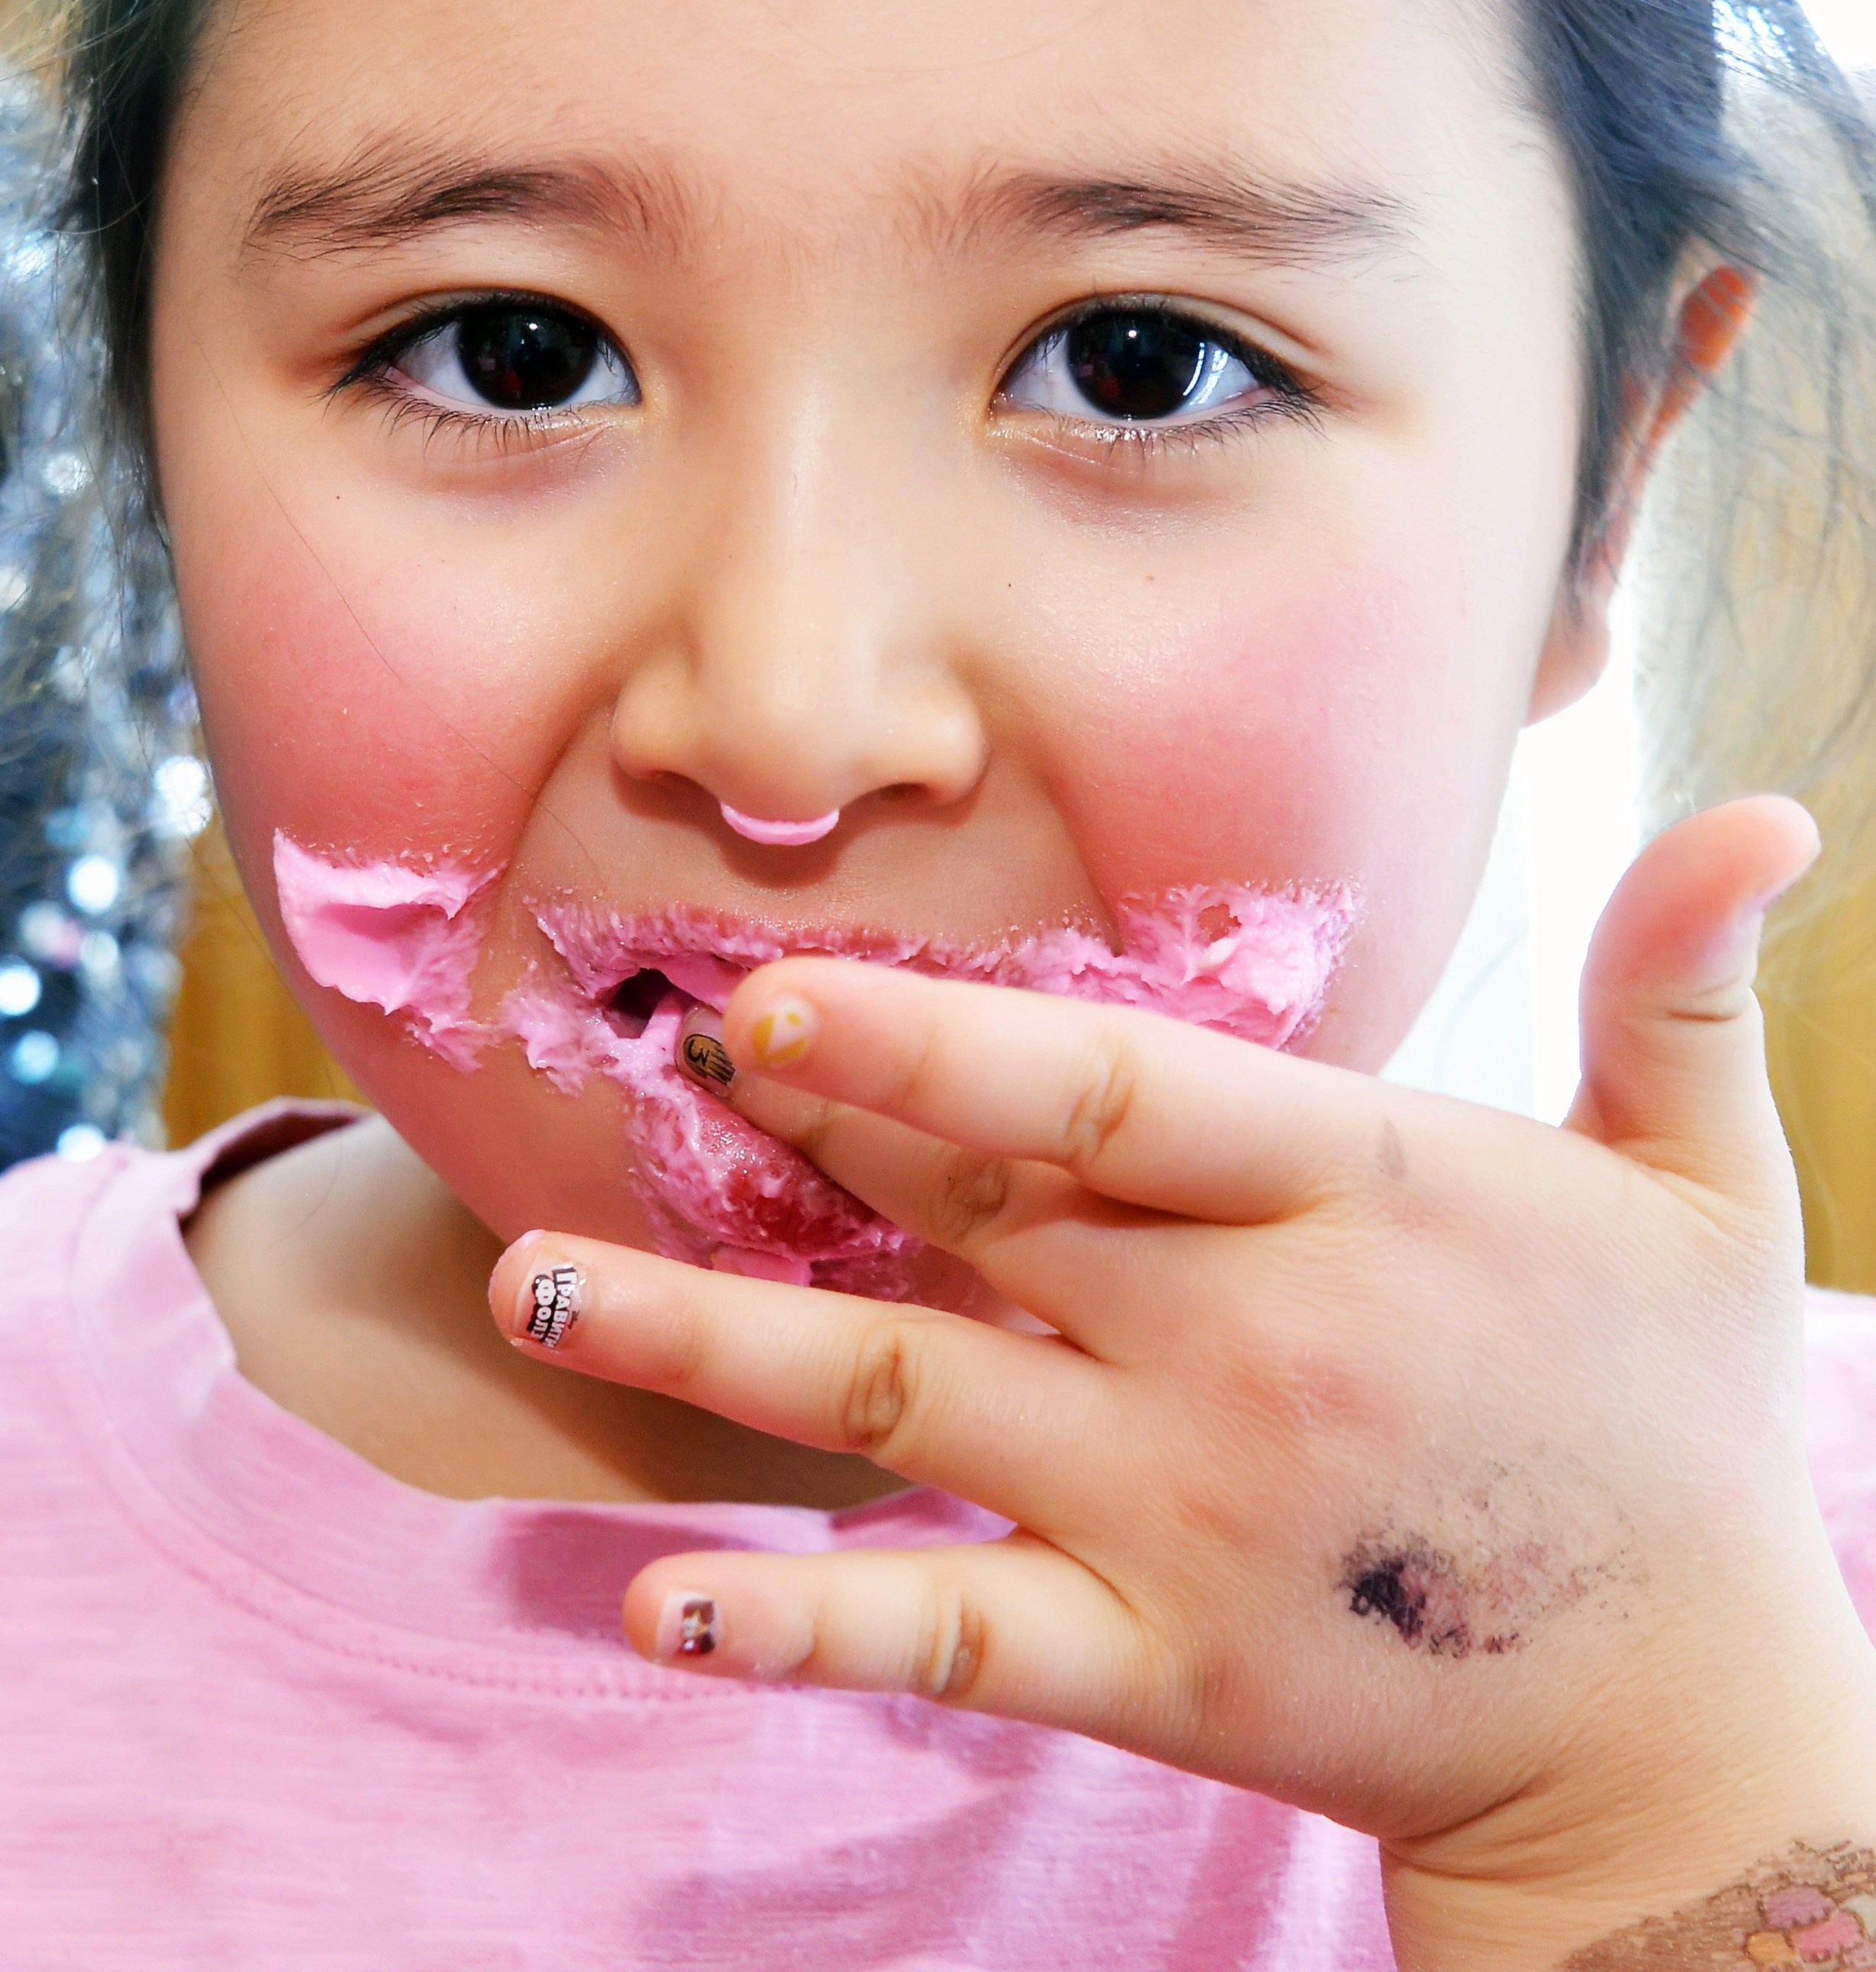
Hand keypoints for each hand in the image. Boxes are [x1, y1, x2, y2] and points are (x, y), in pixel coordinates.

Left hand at [491, 799, 1875, 1966]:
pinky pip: (945, 1637)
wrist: (1677, 1729)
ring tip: (531, 1273)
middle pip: (969, 1218)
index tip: (791, 994)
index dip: (950, 1047)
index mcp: (1356, 1200)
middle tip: (615, 1054)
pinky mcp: (1149, 1664)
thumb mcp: (1708, 1180)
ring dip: (703, 1338)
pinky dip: (796, 1625)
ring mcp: (1176, 1513)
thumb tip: (1771, 809)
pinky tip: (652, 1600)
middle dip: (793, 1133)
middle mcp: (1237, 1346)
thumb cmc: (1670, 1421)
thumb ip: (1682, 989)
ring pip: (899, 1406)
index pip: (1119, 1100)